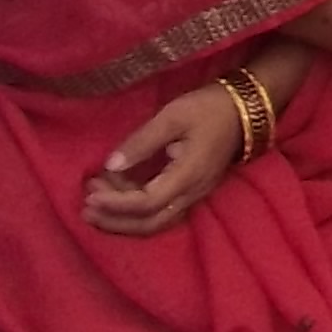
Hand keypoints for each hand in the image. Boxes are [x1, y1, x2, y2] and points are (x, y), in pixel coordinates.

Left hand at [84, 81, 245, 234]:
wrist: (245, 108)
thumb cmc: (209, 108)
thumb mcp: (173, 116)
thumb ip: (141, 142)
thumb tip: (109, 165)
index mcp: (188, 175)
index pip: (147, 203)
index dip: (116, 204)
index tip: (90, 194)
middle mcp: (193, 192)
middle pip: (150, 224)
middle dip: (114, 222)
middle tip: (85, 210)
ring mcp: (195, 194)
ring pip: (155, 222)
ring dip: (123, 219)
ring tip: (95, 201)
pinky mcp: (192, 190)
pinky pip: (161, 212)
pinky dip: (136, 210)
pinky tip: (118, 192)